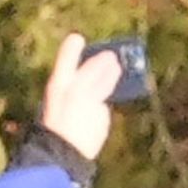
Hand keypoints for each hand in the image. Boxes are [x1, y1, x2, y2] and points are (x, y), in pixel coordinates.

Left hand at [39, 33, 122, 160]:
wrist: (71, 149)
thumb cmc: (70, 119)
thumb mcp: (81, 92)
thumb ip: (95, 74)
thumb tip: (111, 59)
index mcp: (63, 81)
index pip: (68, 59)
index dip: (73, 49)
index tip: (78, 37)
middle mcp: (73, 87)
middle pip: (87, 69)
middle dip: (99, 60)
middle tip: (114, 51)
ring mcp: (87, 100)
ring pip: (99, 80)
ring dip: (110, 71)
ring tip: (122, 62)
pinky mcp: (98, 113)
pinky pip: (107, 93)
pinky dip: (114, 85)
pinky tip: (124, 80)